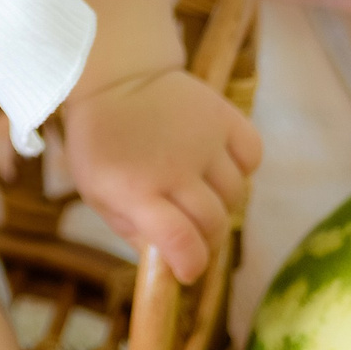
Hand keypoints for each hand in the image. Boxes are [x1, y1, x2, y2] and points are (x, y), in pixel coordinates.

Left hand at [60, 68, 261, 284]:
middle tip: (192, 233)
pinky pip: (252, 156)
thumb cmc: (103, 144)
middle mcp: (173, 166)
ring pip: (236, 195)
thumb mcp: (98, 193)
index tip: (188, 271)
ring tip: (198, 191)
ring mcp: (202, 139)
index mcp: (136, 190)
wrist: (114, 77)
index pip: (181, 242)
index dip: (191, 266)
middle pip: (213, 224)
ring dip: (222, 204)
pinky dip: (242, 168)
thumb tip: (172, 261)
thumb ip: (133, 231)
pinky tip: (218, 165)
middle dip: (206, 240)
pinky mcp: (223, 115)